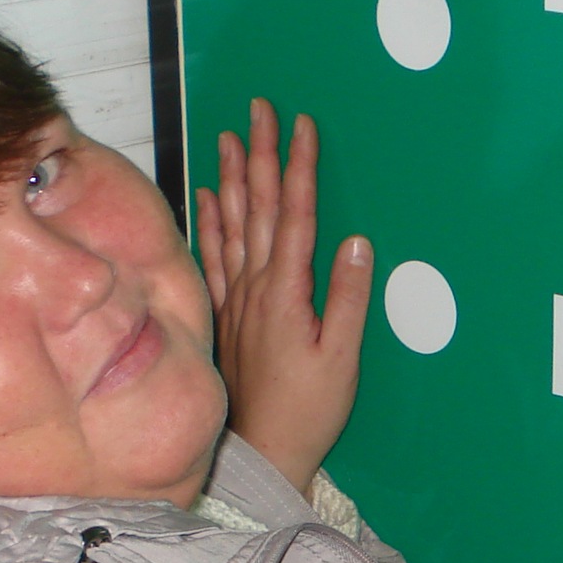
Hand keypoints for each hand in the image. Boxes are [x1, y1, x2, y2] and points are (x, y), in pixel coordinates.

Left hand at [194, 99, 372, 494]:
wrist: (263, 452)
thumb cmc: (307, 412)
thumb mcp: (342, 360)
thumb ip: (349, 300)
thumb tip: (358, 244)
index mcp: (288, 293)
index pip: (295, 214)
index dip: (300, 167)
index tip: (303, 125)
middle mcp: (257, 287)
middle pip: (260, 207)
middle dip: (262, 153)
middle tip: (260, 109)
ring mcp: (238, 299)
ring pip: (232, 223)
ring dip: (232, 176)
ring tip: (229, 136)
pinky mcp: (227, 315)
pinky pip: (212, 255)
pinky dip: (207, 220)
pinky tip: (204, 195)